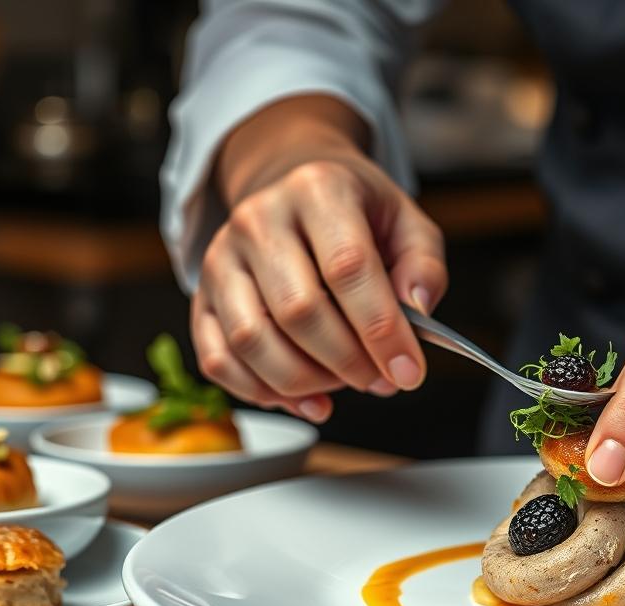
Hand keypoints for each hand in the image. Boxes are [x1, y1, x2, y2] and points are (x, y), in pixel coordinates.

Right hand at [192, 95, 445, 420]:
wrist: (292, 187)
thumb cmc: (356, 213)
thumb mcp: (406, 223)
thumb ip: (422, 267)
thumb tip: (416, 312)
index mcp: (318, 190)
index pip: (347, 267)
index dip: (381, 329)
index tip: (408, 371)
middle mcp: (259, 219)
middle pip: (298, 310)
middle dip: (347, 362)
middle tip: (380, 380)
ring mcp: (221, 258)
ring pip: (251, 340)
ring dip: (305, 381)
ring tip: (344, 384)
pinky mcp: (202, 296)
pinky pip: (218, 359)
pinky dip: (262, 393)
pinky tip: (307, 398)